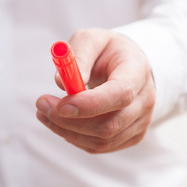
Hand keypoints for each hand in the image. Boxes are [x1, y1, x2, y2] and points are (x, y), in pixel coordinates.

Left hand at [36, 28, 155, 153]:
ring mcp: (141, 121)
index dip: (90, 104)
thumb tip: (61, 83)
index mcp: (137, 71)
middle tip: (41, 105)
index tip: (60, 105)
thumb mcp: (91, 39)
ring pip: (102, 140)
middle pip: (110, 124)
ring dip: (67, 130)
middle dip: (70, 121)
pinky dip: (75, 137)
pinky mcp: (131, 135)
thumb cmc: (107, 51)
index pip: (120, 94)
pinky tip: (63, 122)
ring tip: (45, 112)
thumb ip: (79, 55)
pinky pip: (99, 146)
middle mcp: (144, 100)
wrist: (128, 65)